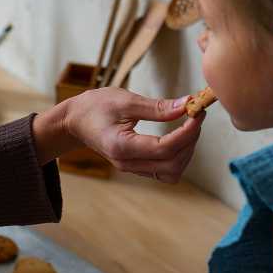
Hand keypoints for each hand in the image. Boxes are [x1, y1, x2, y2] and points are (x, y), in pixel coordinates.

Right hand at [61, 87, 204, 182]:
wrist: (75, 121)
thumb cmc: (95, 107)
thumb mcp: (125, 100)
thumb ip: (157, 107)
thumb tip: (186, 105)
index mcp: (122, 147)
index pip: (165, 148)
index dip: (187, 132)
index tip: (197, 113)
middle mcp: (127, 163)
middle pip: (172, 164)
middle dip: (190, 141)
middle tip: (196, 116)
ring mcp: (132, 168)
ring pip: (171, 172)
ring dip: (186, 151)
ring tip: (189, 127)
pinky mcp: (137, 167)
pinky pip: (165, 170)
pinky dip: (178, 156)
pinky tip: (179, 136)